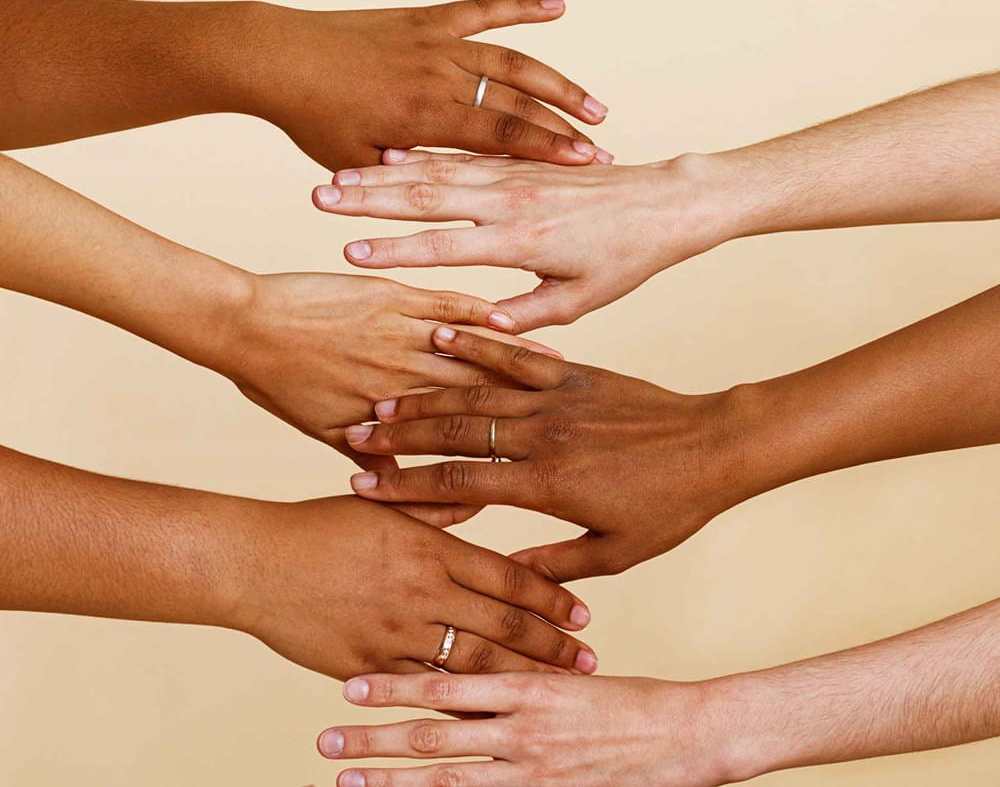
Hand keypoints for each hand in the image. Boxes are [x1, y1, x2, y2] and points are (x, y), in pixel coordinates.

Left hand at [221, 273, 559, 525]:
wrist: (241, 325)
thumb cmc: (274, 381)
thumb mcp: (320, 431)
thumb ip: (368, 456)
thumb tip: (402, 487)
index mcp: (388, 416)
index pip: (452, 445)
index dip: (493, 455)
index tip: (527, 464)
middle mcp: (403, 380)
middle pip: (475, 399)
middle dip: (523, 409)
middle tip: (566, 418)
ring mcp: (400, 336)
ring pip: (470, 354)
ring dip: (515, 363)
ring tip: (558, 371)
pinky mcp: (394, 297)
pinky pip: (447, 305)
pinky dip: (480, 313)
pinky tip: (510, 317)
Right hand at [234, 497, 597, 680]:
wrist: (253, 562)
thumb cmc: (319, 527)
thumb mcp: (382, 507)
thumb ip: (435, 507)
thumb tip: (478, 494)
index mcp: (429, 548)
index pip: (507, 576)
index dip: (550, 598)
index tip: (584, 616)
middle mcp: (420, 591)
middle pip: (503, 624)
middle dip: (552, 647)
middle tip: (590, 663)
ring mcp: (395, 631)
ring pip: (474, 663)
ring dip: (521, 679)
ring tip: (556, 691)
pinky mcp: (368, 664)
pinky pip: (425, 690)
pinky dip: (463, 702)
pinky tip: (493, 712)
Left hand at [252, 0, 610, 169]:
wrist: (277, 56)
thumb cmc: (313, 118)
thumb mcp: (357, 164)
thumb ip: (405, 181)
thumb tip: (444, 203)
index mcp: (426, 117)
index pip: (503, 136)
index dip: (549, 151)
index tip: (588, 165)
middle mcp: (441, 75)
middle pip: (519, 101)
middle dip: (565, 128)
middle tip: (604, 151)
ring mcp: (438, 43)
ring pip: (514, 60)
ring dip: (558, 82)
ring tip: (596, 106)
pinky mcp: (429, 20)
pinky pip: (485, 10)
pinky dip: (522, 7)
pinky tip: (557, 8)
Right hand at [313, 150, 733, 329]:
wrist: (665, 202)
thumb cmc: (627, 257)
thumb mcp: (582, 298)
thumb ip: (528, 314)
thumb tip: (480, 330)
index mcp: (522, 241)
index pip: (444, 247)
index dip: (394, 253)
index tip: (348, 256)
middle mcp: (511, 201)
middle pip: (426, 196)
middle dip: (368, 199)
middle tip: (318, 199)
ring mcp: (513, 176)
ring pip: (436, 170)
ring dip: (383, 174)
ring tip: (337, 175)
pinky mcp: (519, 163)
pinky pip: (462, 155)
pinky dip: (422, 156)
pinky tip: (389, 156)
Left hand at [315, 672, 731, 786]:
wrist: (689, 735)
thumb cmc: (632, 699)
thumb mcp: (571, 676)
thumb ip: (522, 679)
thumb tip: (475, 678)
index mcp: (527, 685)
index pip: (445, 684)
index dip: (394, 686)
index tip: (349, 686)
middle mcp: (522, 729)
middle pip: (434, 736)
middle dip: (375, 741)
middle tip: (325, 741)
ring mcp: (535, 771)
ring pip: (449, 779)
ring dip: (394, 783)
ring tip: (348, 784)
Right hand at [343, 328, 755, 580]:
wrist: (718, 447)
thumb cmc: (671, 505)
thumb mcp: (617, 552)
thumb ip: (556, 564)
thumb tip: (509, 578)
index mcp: (550, 484)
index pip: (461, 483)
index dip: (407, 486)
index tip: (365, 487)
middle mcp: (545, 436)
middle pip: (455, 432)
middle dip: (400, 434)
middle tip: (355, 432)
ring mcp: (559, 398)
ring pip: (478, 393)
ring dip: (426, 394)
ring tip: (382, 397)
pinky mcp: (575, 373)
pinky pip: (518, 355)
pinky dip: (479, 344)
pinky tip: (442, 332)